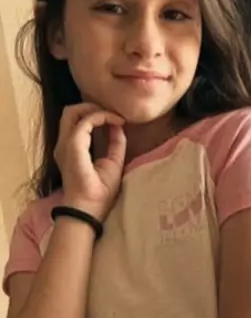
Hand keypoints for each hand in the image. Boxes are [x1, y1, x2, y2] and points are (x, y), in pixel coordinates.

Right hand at [55, 103, 126, 220]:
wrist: (89, 210)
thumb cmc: (99, 194)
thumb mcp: (113, 164)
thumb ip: (115, 144)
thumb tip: (119, 126)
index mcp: (71, 149)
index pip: (77, 121)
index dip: (97, 115)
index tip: (119, 121)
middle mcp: (64, 145)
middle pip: (71, 112)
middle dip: (92, 107)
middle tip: (112, 114)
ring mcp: (65, 145)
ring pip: (73, 112)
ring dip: (95, 110)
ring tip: (113, 116)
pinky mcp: (72, 147)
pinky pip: (84, 122)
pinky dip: (101, 117)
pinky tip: (115, 122)